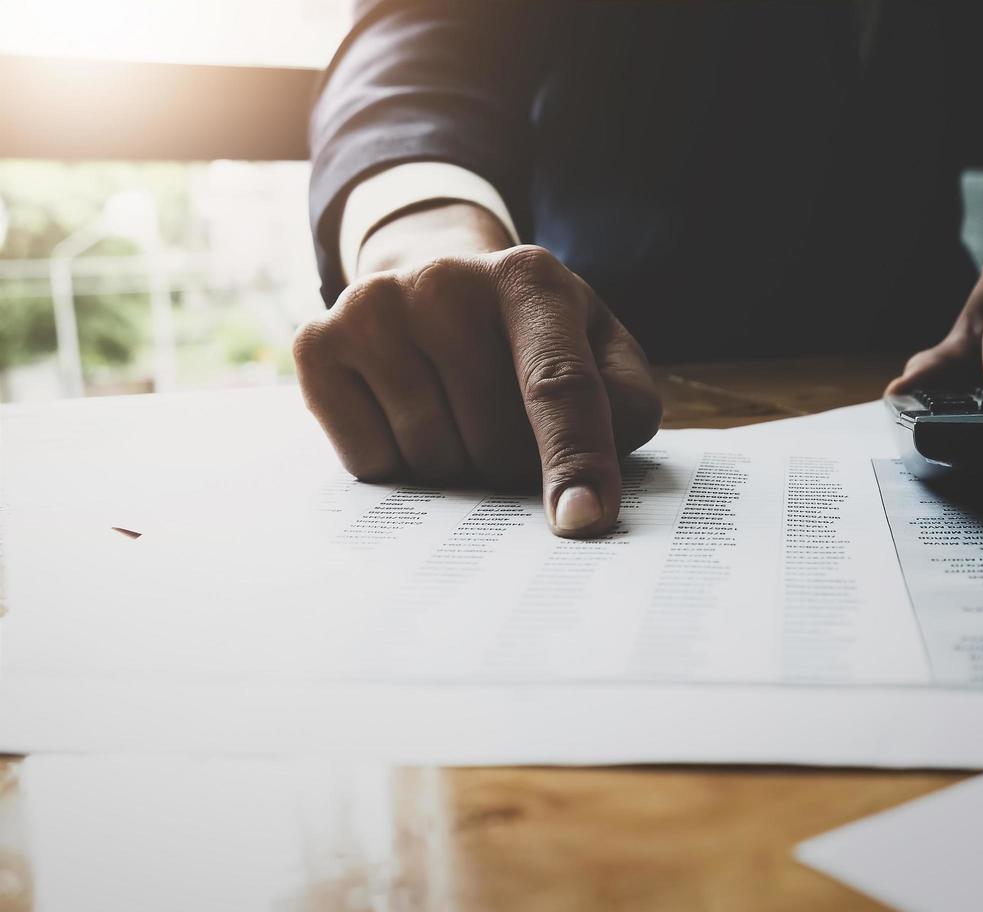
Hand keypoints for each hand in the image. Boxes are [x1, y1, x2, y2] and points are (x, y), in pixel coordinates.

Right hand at [294, 204, 660, 537]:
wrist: (438, 289)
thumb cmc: (536, 339)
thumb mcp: (601, 351)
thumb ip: (622, 408)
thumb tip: (585, 494)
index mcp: (530, 277)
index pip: (558, 383)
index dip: (574, 457)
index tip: (581, 520)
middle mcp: (445, 280)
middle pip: (497, 441)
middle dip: (516, 466)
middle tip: (510, 427)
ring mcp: (373, 308)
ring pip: (434, 462)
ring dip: (459, 469)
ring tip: (461, 416)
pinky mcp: (318, 344)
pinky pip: (370, 464)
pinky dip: (398, 467)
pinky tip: (408, 416)